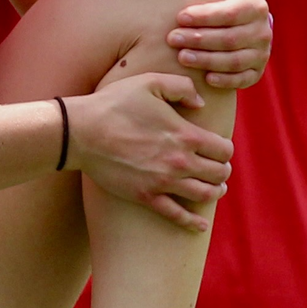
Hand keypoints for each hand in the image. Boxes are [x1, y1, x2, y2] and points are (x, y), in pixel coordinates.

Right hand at [67, 72, 234, 230]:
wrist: (81, 132)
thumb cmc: (114, 103)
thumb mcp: (150, 82)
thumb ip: (182, 87)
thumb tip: (200, 104)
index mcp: (185, 135)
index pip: (223, 150)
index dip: (225, 149)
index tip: (219, 148)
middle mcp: (180, 162)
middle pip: (219, 174)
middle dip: (222, 170)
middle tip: (219, 168)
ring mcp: (163, 182)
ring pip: (204, 195)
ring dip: (214, 192)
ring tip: (215, 189)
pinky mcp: (146, 196)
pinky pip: (176, 215)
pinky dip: (192, 222)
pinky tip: (200, 225)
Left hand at [169, 0, 271, 89]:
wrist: (250, 26)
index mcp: (257, 5)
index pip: (231, 12)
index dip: (206, 15)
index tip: (180, 15)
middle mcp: (263, 30)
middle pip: (230, 38)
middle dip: (199, 38)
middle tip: (171, 38)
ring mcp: (261, 53)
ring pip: (234, 60)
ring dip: (207, 59)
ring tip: (181, 56)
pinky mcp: (256, 72)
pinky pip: (242, 79)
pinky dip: (224, 79)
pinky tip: (204, 77)